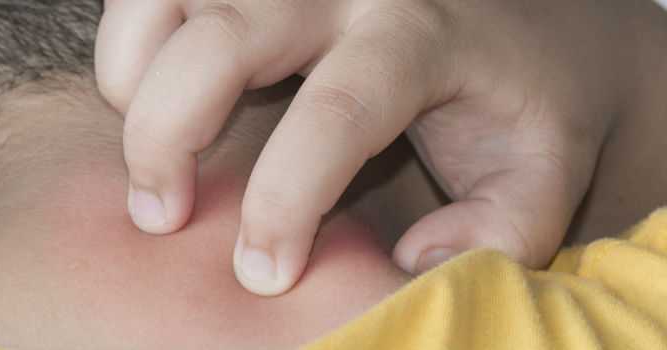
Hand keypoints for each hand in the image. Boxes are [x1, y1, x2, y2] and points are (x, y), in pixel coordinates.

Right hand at [96, 0, 666, 294]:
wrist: (520, 18)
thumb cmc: (516, 101)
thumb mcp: (541, 170)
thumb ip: (502, 227)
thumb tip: (413, 260)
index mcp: (420, 37)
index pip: (338, 110)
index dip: (286, 200)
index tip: (261, 273)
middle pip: (226, 38)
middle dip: (168, 134)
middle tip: (158, 217)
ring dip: (133, 79)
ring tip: (149, 154)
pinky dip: (129, 47)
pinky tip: (150, 101)